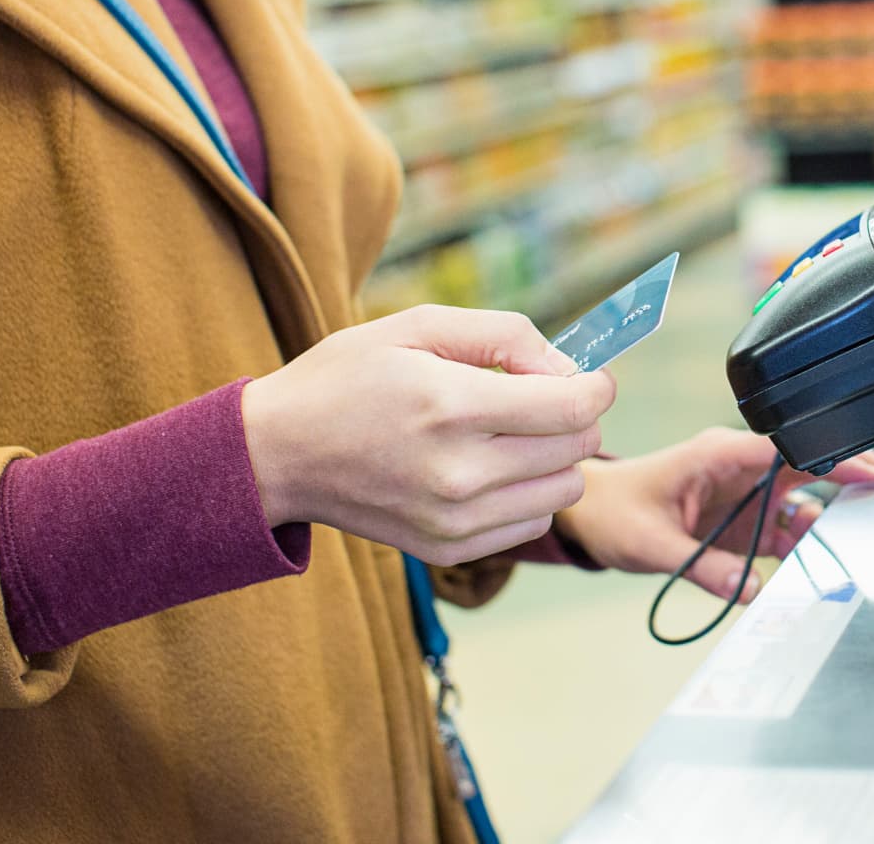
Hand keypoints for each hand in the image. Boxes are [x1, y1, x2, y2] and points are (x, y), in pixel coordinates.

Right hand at [243, 305, 616, 565]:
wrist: (275, 454)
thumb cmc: (348, 378)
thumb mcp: (418, 325)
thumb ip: (506, 335)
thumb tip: (570, 370)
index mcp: (451, 405)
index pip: (574, 407)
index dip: (597, 386)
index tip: (589, 378)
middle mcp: (458, 471)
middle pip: (578, 447)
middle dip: (577, 416)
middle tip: (544, 399)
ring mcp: (454, 518)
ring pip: (566, 489)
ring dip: (557, 458)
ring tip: (514, 435)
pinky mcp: (448, 548)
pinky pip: (533, 522)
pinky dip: (530, 494)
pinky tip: (492, 470)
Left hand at [555, 427, 873, 600]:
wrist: (591, 516)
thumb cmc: (615, 510)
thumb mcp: (653, 543)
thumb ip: (704, 568)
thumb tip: (749, 590)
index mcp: (722, 454)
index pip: (793, 448)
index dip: (839, 458)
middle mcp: (741, 468)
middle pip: (812, 468)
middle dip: (854, 482)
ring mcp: (745, 493)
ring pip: (804, 501)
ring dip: (830, 523)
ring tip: (859, 545)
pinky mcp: (743, 518)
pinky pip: (784, 529)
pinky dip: (803, 546)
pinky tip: (818, 565)